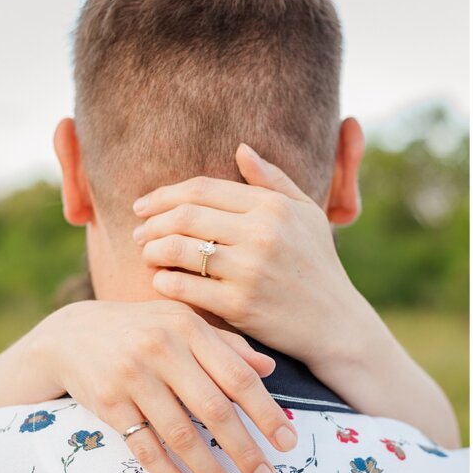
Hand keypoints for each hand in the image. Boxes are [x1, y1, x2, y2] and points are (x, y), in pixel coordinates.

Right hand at [31, 300, 298, 472]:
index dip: (266, 413)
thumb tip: (268, 369)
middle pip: (213, 410)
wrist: (70, 334)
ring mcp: (132, 378)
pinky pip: (145, 448)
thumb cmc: (138, 330)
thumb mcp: (179, 322)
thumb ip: (224, 343)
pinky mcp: (109, 404)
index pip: (237, 376)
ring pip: (181, 435)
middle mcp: (161, 349)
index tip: (289, 443)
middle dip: (245, 451)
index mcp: (187, 328)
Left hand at [132, 143, 365, 370]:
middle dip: (151, 224)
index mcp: (273, 207)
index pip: (202, 189)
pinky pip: (183, 287)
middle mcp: (262, 234)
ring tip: (146, 255)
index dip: (164, 195)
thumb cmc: (316, 264)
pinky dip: (163, 281)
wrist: (335, 323)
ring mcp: (250, 270)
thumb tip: (240, 149)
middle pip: (184, 216)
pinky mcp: (239, 305)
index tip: (142, 206)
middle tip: (138, 233)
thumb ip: (272, 181)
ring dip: (151, 251)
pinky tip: (160, 281)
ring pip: (177, 250)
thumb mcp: (305, 215)